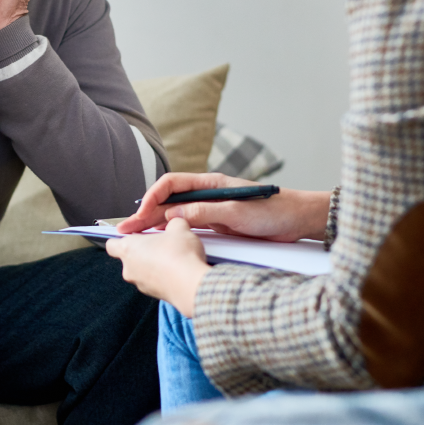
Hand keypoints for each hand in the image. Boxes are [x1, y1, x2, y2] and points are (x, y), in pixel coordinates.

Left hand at [106, 218, 209, 315]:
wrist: (191, 284)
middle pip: (129, 258)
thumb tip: (174, 223)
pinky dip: (162, 277)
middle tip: (159, 245)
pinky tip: (177, 271)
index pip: (111, 245)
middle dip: (142, 252)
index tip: (132, 235)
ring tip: (172, 259)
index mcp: (128, 249)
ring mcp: (140, 284)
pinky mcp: (153, 295)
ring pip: (141, 272)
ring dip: (152, 265)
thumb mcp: (179, 228)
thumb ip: (173, 222)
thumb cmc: (179, 255)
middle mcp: (129, 268)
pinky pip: (153, 283)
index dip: (120, 239)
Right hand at [117, 172, 330, 241]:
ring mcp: (211, 210)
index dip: (152, 197)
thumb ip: (205, 212)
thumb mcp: (237, 213)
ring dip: (153, 225)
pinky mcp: (217, 225)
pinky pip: (187, 227)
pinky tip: (158, 241)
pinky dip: (170, 233)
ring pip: (174, 215)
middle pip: (169, 201)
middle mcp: (207, 194)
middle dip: (145, 214)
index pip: (172, 184)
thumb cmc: (274, 211)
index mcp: (211, 183)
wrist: (299, 221)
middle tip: (124, 230)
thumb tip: (172, 213)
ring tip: (134, 237)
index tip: (140, 214)